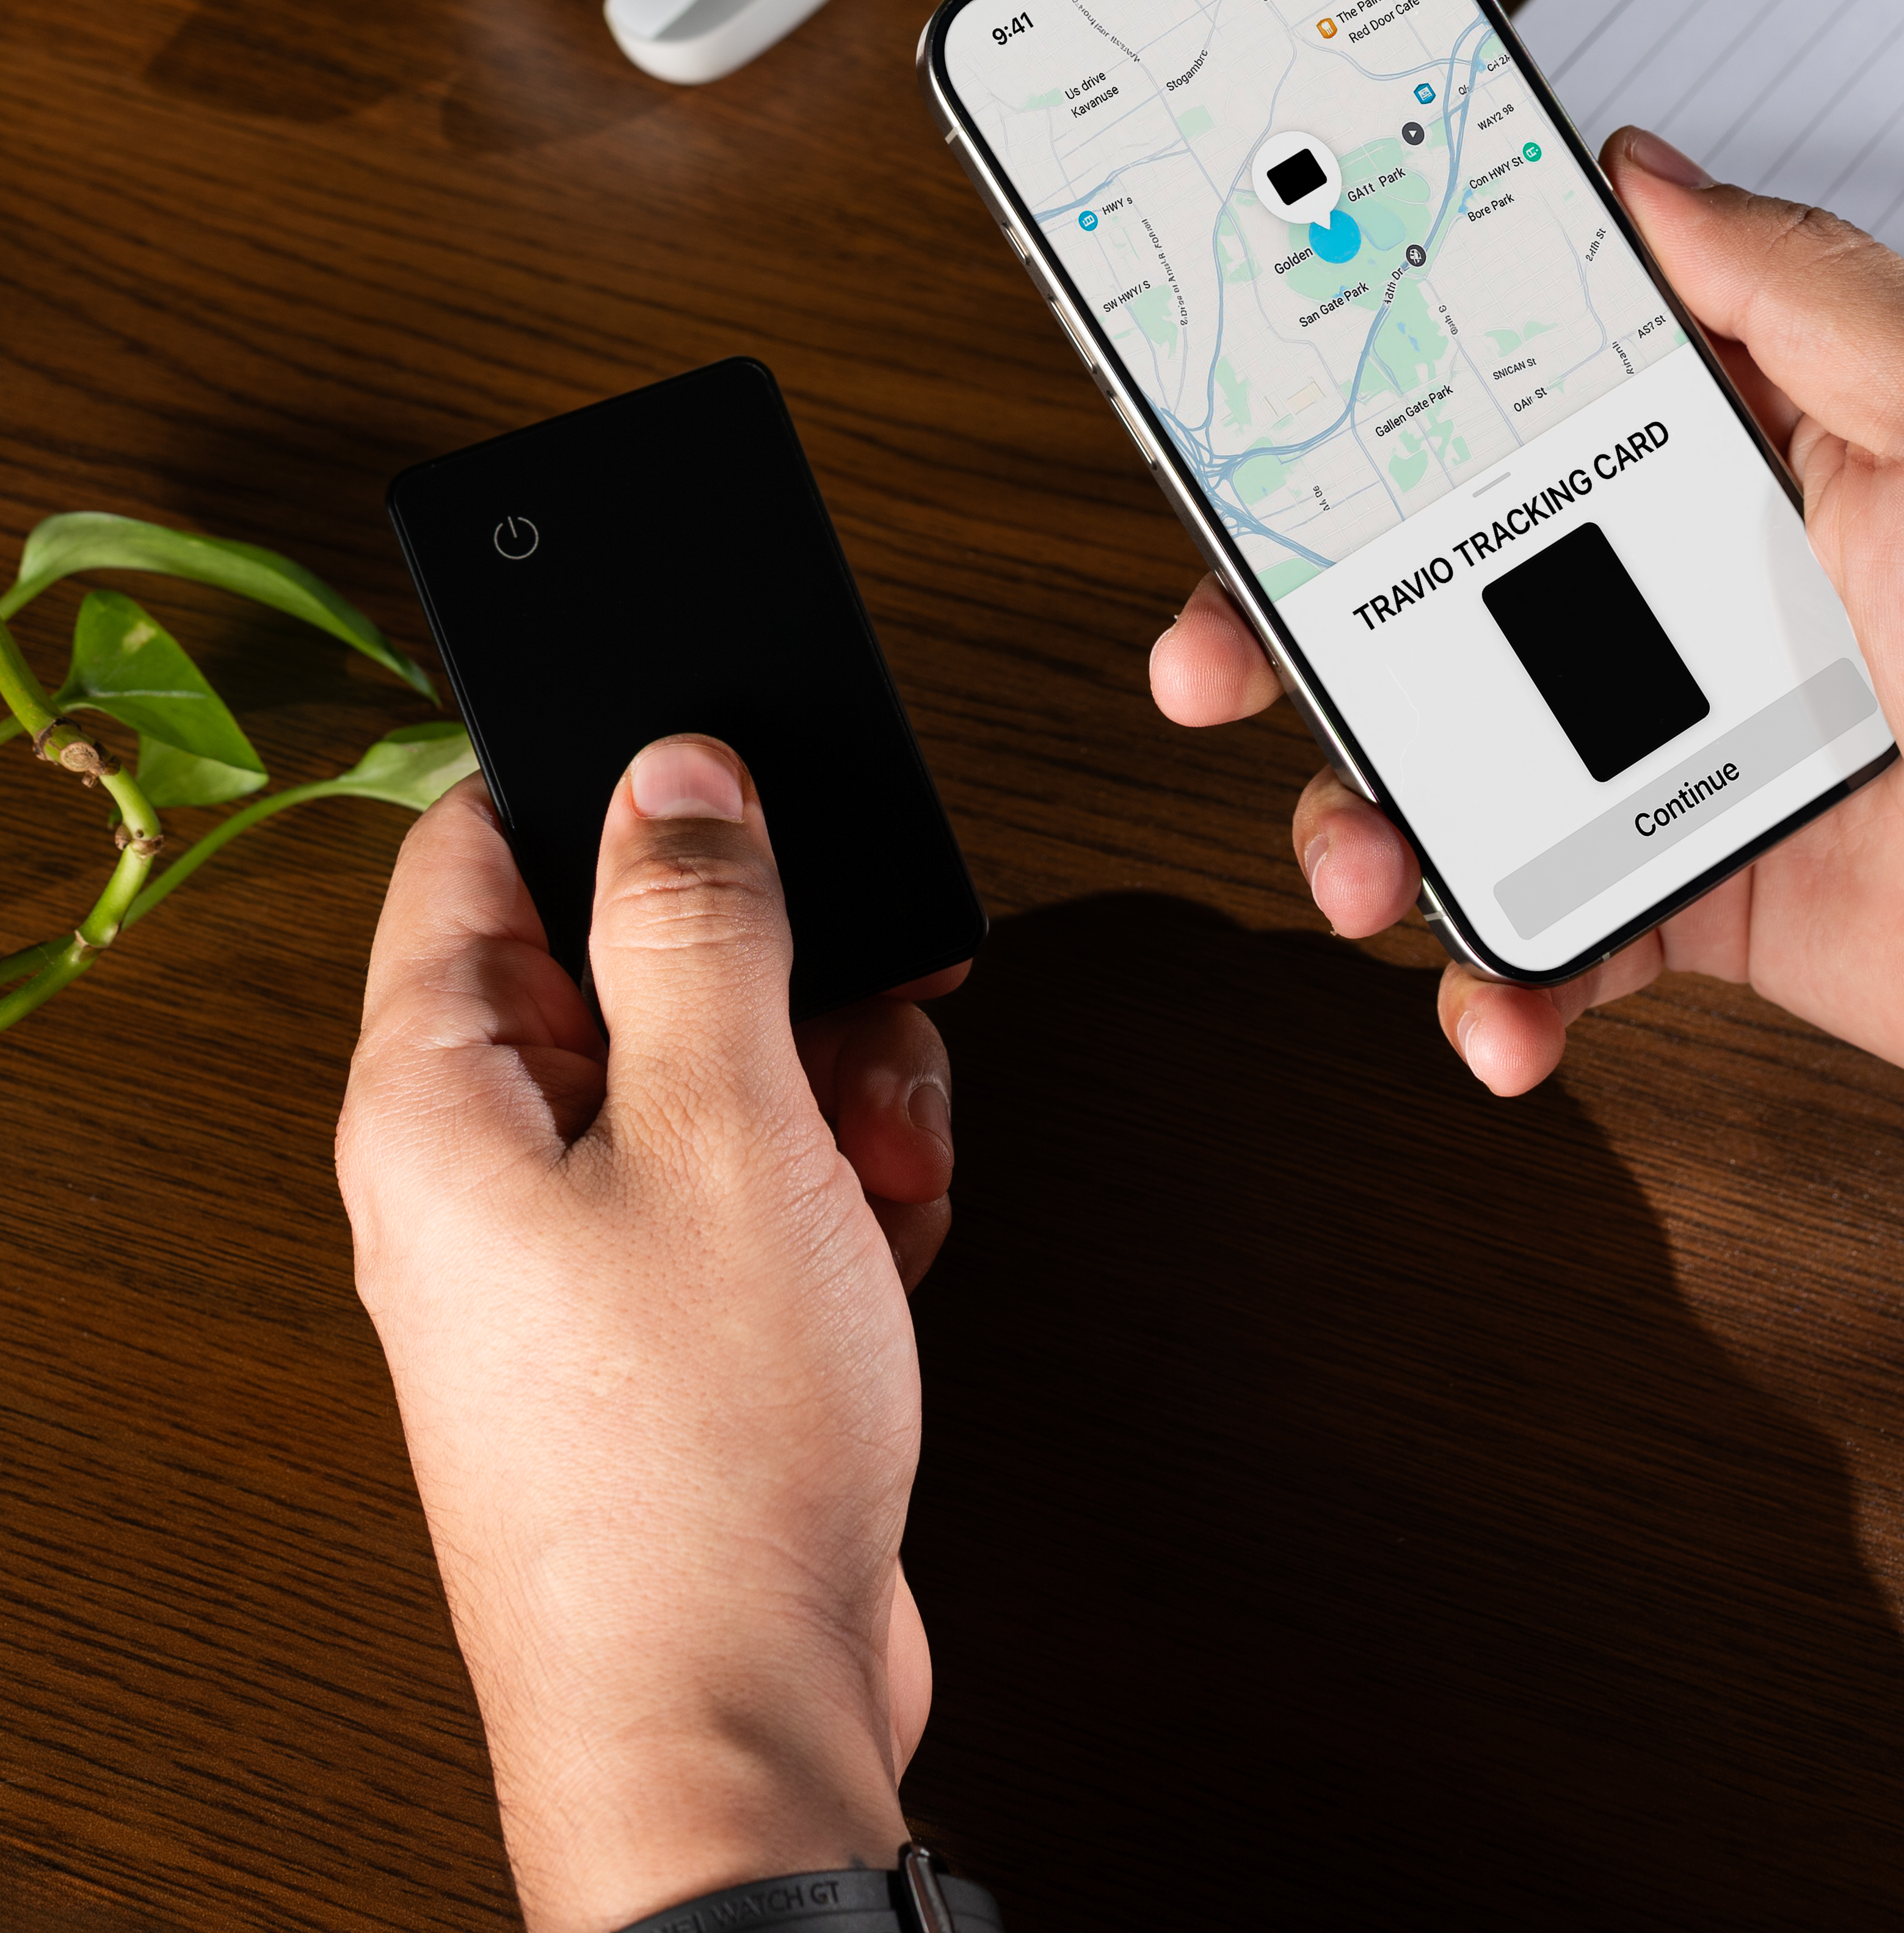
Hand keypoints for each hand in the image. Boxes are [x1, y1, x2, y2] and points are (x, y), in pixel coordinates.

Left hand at [335, 736, 963, 1932]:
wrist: (737, 1720)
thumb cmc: (696, 1460)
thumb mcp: (722, 1125)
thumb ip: (695, 919)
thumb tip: (672, 771)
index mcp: (437, 1096)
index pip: (478, 847)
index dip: (609, 788)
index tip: (736, 783)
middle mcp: (485, 1167)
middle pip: (630, 957)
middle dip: (774, 971)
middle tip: (850, 1020)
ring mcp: (574, 1250)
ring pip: (716, 1067)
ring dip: (831, 1087)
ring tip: (875, 1167)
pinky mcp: (662, 1321)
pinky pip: (751, 1182)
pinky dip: (833, 1191)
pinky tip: (878, 1246)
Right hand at [1153, 128, 1903, 1121]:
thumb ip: (1792, 281)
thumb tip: (1643, 165)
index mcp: (1741, 449)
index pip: (1507, 399)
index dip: (1367, 405)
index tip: (1250, 416)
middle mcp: (1692, 588)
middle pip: (1431, 590)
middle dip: (1295, 626)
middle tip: (1214, 655)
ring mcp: (1686, 747)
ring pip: (1459, 770)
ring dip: (1367, 821)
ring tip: (1360, 863)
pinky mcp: (1706, 897)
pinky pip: (1558, 934)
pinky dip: (1507, 980)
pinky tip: (1503, 1002)